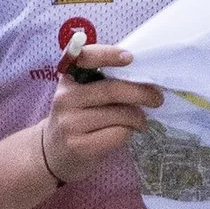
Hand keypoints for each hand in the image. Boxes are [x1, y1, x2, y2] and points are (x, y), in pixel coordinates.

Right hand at [39, 43, 159, 185]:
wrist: (52, 153)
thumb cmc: (76, 117)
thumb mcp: (80, 93)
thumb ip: (102, 80)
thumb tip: (144, 76)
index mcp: (68, 78)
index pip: (84, 58)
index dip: (108, 55)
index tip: (130, 58)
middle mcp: (65, 98)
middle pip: (112, 90)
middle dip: (142, 93)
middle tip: (157, 99)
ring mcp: (70, 123)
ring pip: (119, 114)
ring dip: (138, 117)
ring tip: (140, 121)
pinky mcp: (79, 146)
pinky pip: (118, 134)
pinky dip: (129, 132)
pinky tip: (127, 133)